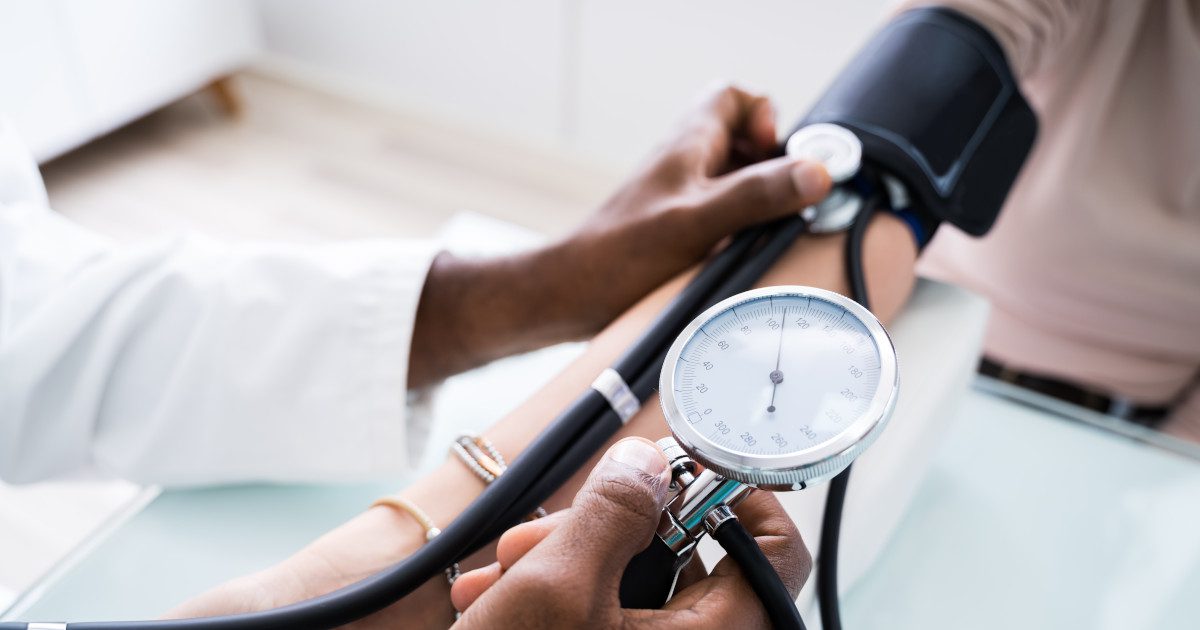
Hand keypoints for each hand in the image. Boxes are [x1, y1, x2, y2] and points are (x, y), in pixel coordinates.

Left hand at [410, 85, 832, 386]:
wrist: (569, 297)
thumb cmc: (618, 257)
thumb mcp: (698, 221)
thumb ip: (757, 194)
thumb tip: (815, 173)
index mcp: (688, 145)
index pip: (734, 98)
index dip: (765, 118)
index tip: (775, 156)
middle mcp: (684, 166)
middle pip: (744, 143)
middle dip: (772, 168)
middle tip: (779, 202)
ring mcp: (680, 199)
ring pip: (735, 183)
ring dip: (757, 204)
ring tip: (760, 234)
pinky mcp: (676, 232)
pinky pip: (722, 218)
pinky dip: (739, 231)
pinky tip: (738, 259)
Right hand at [449, 438, 809, 628]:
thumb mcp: (559, 585)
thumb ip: (613, 512)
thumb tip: (649, 463)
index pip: (776, 551)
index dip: (737, 495)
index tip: (678, 469)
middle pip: (689, 558)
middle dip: (607, 529)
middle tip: (546, 531)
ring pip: (636, 584)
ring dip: (568, 559)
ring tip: (505, 571)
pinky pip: (609, 615)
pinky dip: (561, 594)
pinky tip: (503, 594)